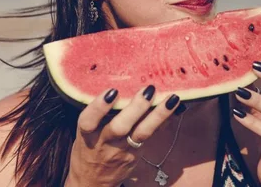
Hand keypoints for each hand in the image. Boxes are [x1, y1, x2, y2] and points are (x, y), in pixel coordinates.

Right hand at [65, 85, 182, 186]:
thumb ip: (97, 113)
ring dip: (158, 115)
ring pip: (142, 133)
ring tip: (172, 98)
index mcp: (87, 134)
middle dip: (135, 108)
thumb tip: (117, 83)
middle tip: (148, 89)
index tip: (112, 91)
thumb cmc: (89, 147)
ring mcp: (123, 150)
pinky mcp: (137, 155)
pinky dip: (163, 121)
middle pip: (119, 127)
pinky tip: (174, 108)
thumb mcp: (85, 132)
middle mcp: (105, 143)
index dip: (99, 107)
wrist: (93, 181)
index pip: (88, 121)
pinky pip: (152, 136)